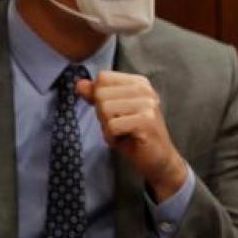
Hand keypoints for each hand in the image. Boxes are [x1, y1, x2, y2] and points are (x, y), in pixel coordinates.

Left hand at [76, 71, 187, 200]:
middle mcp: (145, 89)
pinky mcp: (145, 121)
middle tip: (119, 125)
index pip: (103, 78)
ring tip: (122, 132)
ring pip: (104, 109)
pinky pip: (111, 126)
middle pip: (101, 93)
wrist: (158, 159)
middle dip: (102, 115)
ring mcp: (147, 104)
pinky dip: (111, 137)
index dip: (99, 97)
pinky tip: (124, 140)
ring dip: (106, 127)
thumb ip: (96, 96)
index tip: (115, 112)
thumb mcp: (113, 112)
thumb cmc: (134, 134)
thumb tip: (79, 84)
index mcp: (139, 82)